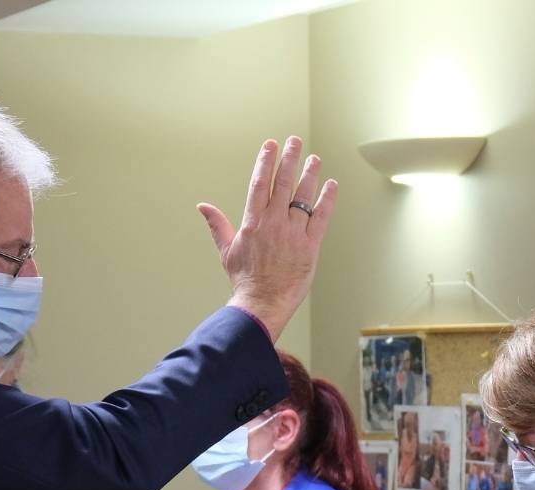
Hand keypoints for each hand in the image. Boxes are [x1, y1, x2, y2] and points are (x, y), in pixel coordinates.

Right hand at [198, 136, 337, 340]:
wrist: (262, 303)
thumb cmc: (244, 281)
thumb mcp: (227, 251)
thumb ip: (218, 225)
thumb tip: (203, 207)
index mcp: (252, 223)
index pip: (260, 183)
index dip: (266, 161)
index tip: (271, 145)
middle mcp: (273, 223)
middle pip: (283, 183)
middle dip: (289, 159)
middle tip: (295, 141)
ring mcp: (293, 234)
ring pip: (303, 196)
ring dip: (310, 174)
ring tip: (314, 159)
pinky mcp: (309, 247)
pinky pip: (320, 217)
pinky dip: (327, 200)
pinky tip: (331, 185)